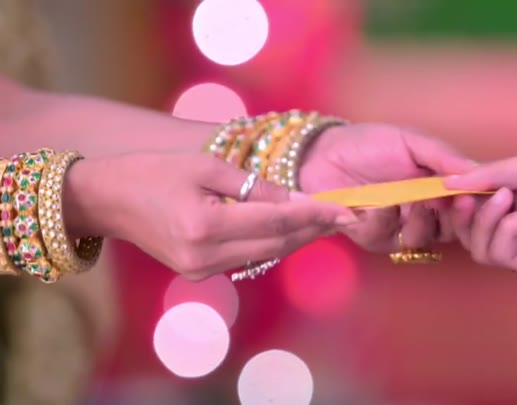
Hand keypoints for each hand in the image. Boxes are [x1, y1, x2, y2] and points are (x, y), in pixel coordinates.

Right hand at [64, 152, 355, 279]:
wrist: (106, 201)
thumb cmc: (152, 172)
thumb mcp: (204, 165)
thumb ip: (252, 185)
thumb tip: (293, 198)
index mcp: (205, 226)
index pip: (275, 222)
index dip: (315, 214)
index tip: (347, 208)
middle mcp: (205, 257)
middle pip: (276, 244)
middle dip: (314, 228)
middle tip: (347, 214)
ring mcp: (201, 271)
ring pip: (265, 255)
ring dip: (298, 237)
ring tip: (328, 220)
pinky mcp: (199, 273)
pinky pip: (248, 258)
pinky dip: (273, 243)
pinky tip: (293, 228)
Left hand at [299, 124, 476, 251]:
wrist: (322, 152)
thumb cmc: (368, 144)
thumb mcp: (411, 142)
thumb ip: (443, 157)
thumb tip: (481, 170)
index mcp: (437, 188)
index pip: (467, 204)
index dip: (476, 204)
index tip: (477, 194)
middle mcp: (422, 211)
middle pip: (453, 229)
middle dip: (456, 220)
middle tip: (453, 204)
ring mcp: (397, 226)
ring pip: (422, 238)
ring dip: (422, 221)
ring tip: (417, 202)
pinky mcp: (372, 237)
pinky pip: (386, 238)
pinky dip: (385, 221)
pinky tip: (379, 205)